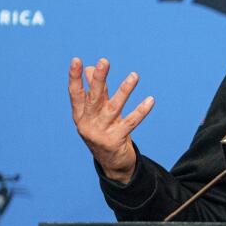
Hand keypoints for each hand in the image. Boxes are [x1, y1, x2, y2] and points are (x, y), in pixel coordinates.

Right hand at [68, 57, 154, 182]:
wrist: (112, 164)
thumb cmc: (104, 132)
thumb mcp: (97, 113)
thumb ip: (96, 91)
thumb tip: (90, 67)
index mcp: (80, 116)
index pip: (75, 94)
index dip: (75, 78)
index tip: (76, 60)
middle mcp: (88, 124)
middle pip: (94, 99)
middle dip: (99, 79)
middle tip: (104, 61)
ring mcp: (102, 133)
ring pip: (114, 108)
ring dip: (125, 90)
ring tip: (135, 76)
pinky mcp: (116, 141)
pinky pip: (131, 122)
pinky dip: (141, 111)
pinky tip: (150, 100)